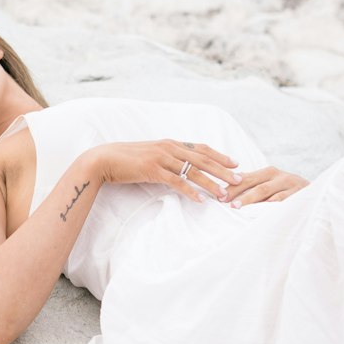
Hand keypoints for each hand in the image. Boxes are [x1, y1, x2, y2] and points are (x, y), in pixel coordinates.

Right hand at [94, 139, 243, 205]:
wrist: (104, 159)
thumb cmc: (126, 159)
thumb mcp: (150, 154)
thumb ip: (166, 157)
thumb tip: (180, 165)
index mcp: (170, 143)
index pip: (201, 148)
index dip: (219, 155)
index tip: (235, 163)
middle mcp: (169, 148)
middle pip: (203, 159)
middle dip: (222, 169)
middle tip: (238, 179)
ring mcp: (161, 158)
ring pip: (193, 171)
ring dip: (210, 183)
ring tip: (224, 194)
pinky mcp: (152, 170)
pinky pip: (176, 182)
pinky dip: (190, 191)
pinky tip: (200, 200)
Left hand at [218, 166, 309, 207]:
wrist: (319, 193)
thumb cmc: (288, 191)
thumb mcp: (271, 185)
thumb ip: (253, 185)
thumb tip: (227, 188)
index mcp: (270, 172)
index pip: (247, 178)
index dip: (233, 186)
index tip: (219, 196)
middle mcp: (280, 176)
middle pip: (256, 184)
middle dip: (239, 193)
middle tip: (226, 203)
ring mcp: (291, 185)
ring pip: (268, 193)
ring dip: (251, 200)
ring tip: (238, 207)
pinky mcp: (300, 195)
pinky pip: (283, 201)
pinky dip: (271, 206)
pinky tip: (261, 212)